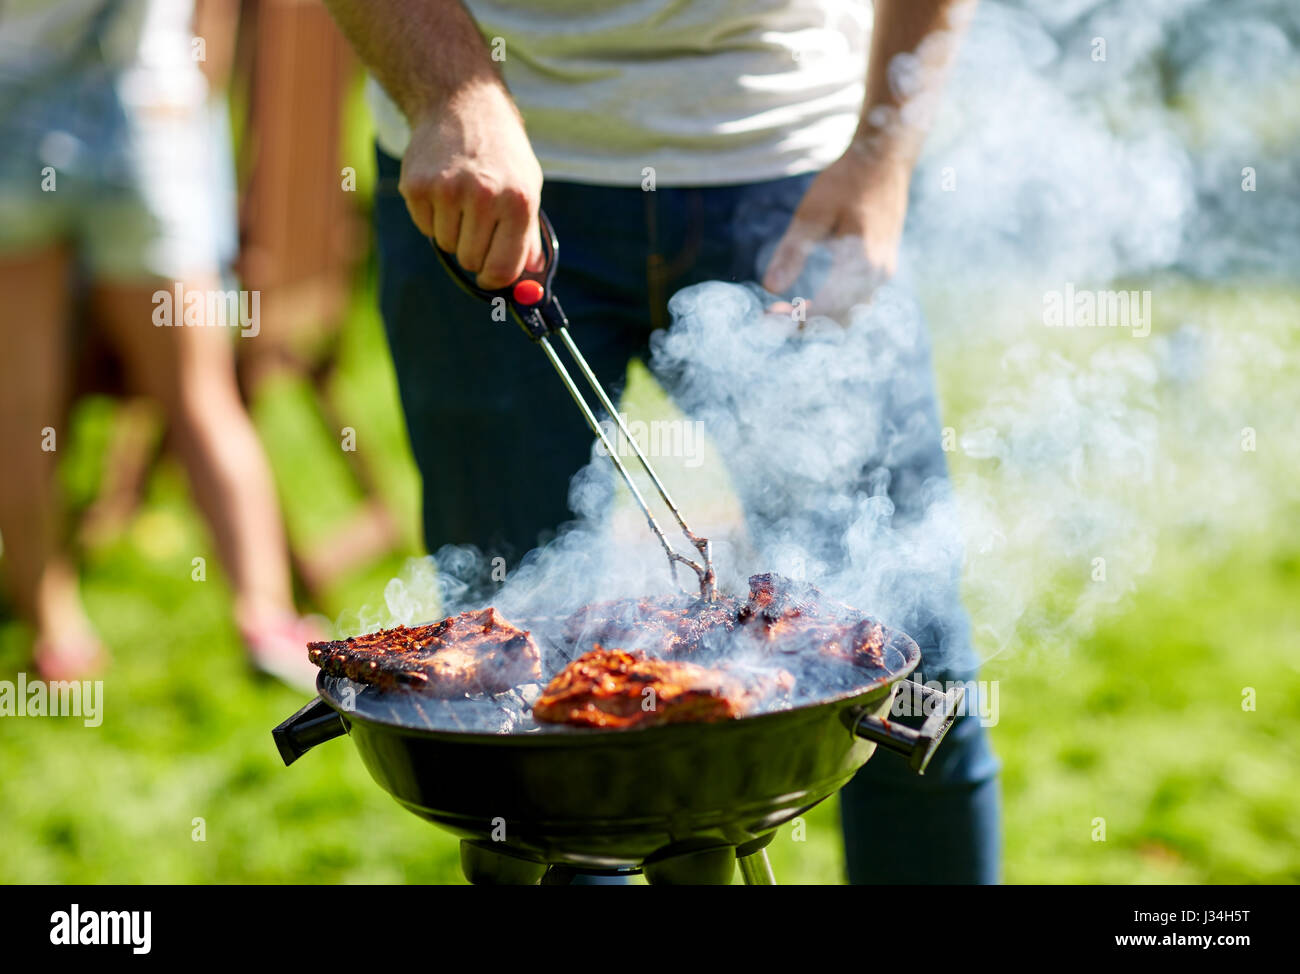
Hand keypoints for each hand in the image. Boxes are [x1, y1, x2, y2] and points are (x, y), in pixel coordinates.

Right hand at [400, 82, 544, 289]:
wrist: (461, 104)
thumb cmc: (501, 153)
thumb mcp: (527, 187)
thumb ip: (528, 237)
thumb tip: (530, 280)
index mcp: (518, 202)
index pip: (502, 268)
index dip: (494, 279)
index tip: (488, 276)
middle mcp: (483, 196)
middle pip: (471, 261)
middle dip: (473, 251)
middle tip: (477, 222)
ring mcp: (448, 191)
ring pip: (446, 246)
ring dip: (452, 231)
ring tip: (461, 197)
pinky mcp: (418, 186)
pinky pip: (424, 227)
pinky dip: (432, 217)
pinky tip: (442, 188)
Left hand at [762, 148, 912, 314]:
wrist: (884, 158)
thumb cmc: (847, 181)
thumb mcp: (812, 213)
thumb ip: (792, 252)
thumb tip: (770, 288)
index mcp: (861, 261)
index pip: (827, 308)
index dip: (796, 318)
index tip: (768, 316)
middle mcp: (878, 272)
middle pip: (841, 319)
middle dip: (807, 324)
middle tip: (775, 317)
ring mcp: (884, 270)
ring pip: (852, 312)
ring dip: (822, 318)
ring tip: (790, 310)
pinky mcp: (883, 265)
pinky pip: (859, 299)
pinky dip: (835, 307)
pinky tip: (811, 299)